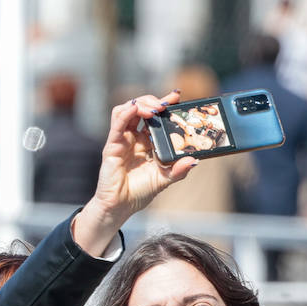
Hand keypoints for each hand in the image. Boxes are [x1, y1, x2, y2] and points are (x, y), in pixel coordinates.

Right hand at [74, 93, 198, 253]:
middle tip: (167, 104)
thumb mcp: (164, 180)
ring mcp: (122, 140)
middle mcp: (133, 137)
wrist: (120, 207)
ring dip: (141, 104)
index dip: (164, 104)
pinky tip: (134, 108)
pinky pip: (117, 124)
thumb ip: (178, 170)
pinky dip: (126, 113)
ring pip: (127, 110)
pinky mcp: (112, 146)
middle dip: (154, 102)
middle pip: (140, 108)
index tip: (177, 96)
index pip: (154, 116)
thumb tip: (194, 160)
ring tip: (155, 109)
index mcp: (146, 142)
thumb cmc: (138, 192)